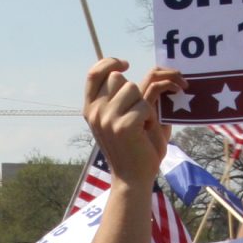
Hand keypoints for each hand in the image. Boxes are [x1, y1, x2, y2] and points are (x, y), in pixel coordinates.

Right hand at [84, 58, 170, 183]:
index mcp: (90, 109)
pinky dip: (151, 118)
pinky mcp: (124, 125)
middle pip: (119, 78)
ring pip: (134, 89)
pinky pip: (145, 106)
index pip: (94, 74)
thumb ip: (117, 97)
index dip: (109, 62)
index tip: (125, 64)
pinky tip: (145, 133)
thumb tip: (122, 70)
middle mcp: (95, 112)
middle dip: (134, 91)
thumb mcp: (118, 119)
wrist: (133, 179)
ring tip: (142, 125)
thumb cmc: (131, 148)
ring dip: (144, 104)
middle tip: (140, 112)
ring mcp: (107, 118)